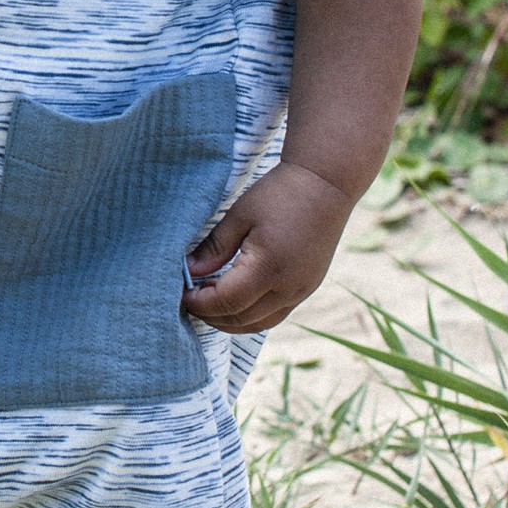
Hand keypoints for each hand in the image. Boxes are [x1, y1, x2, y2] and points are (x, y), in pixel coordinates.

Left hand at [182, 161, 354, 334]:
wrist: (327, 184)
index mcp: (268, 268)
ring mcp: (302, 291)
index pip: (226, 302)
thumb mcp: (239, 216)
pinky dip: (251, 315)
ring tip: (208, 302)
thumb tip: (189, 273)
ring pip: (260, 323)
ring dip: (230, 320)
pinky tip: (234, 299)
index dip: (199, 304)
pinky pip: (275, 314)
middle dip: (210, 315)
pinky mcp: (308, 288)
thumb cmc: (280, 194)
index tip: (180, 294)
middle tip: (188, 301)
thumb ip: (214, 248)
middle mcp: (289, 287)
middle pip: (241, 319)